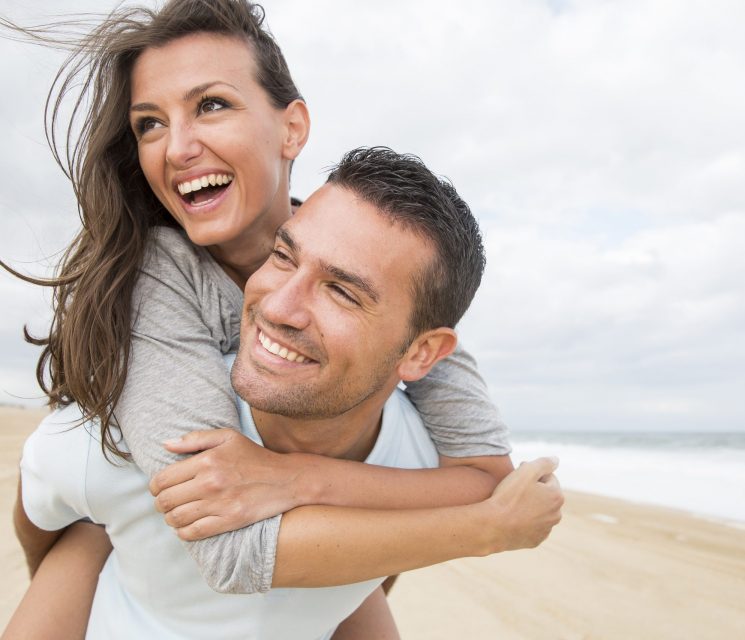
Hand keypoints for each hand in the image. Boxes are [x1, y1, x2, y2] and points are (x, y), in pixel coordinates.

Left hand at [149, 429, 310, 539]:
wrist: (286, 479)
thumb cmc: (254, 456)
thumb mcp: (228, 437)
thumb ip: (195, 439)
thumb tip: (165, 445)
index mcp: (206, 460)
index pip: (162, 480)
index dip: (155, 486)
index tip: (160, 488)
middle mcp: (210, 483)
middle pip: (165, 501)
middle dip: (161, 503)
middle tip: (167, 502)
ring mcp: (219, 503)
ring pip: (176, 519)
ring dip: (171, 519)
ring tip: (176, 514)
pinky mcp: (229, 521)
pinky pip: (194, 532)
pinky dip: (184, 533)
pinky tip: (187, 527)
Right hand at [480, 456, 563, 553]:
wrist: (493, 526)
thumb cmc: (509, 497)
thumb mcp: (526, 472)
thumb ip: (544, 463)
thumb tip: (555, 459)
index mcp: (557, 496)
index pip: (548, 477)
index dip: (532, 474)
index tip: (518, 476)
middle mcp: (556, 515)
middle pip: (545, 495)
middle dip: (534, 490)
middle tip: (514, 488)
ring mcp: (546, 530)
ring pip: (539, 511)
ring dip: (530, 505)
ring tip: (512, 503)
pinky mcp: (535, 541)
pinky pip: (532, 526)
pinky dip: (526, 520)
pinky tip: (512, 517)